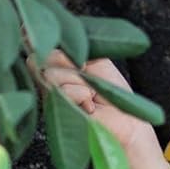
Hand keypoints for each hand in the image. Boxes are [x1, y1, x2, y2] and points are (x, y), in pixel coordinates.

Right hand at [26, 47, 149, 154]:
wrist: (126, 121)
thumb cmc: (112, 94)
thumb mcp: (95, 62)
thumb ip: (72, 52)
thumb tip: (46, 47)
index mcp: (56, 67)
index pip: (43, 47)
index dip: (62, 53)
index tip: (82, 64)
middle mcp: (47, 81)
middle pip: (45, 58)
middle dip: (74, 68)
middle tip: (88, 83)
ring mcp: (48, 96)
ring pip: (52, 74)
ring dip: (80, 84)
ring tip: (90, 96)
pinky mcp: (54, 110)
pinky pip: (62, 89)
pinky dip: (81, 95)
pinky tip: (88, 106)